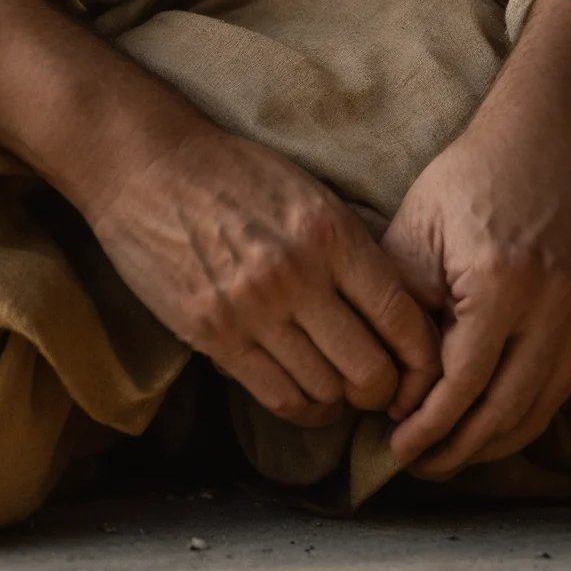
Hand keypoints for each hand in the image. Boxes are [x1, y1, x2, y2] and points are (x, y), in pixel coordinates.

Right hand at [85, 119, 440, 429]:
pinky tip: (307, 395)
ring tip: (340, 389)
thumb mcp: (306, 190)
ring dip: (341, 400)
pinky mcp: (213, 333)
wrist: (148, 164)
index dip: (423, 359)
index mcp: (330, 232)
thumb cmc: (231, 170)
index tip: (422, 370)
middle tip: (381, 388)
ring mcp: (253, 309)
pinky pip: (277, 396)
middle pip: (370, 370)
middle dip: (385, 391)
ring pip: (326, 391)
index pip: (401, 318)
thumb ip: (348, 243)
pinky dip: (303, 407)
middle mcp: (299, 275)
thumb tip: (396, 301)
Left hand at [381, 103, 570, 475]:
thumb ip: (405, 292)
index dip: (426, 420)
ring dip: (492, 443)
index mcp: (498, 284)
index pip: (460, 383)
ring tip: (450, 456)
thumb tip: (388, 363)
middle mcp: (547, 311)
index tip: (393, 438)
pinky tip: (494, 424)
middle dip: (456, 448)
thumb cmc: (479, 166)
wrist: (560, 129)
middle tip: (416, 464)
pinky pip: (559, 388)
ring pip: (537, 409)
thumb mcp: (423, 218)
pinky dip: (525, 417)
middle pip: (502, 412)